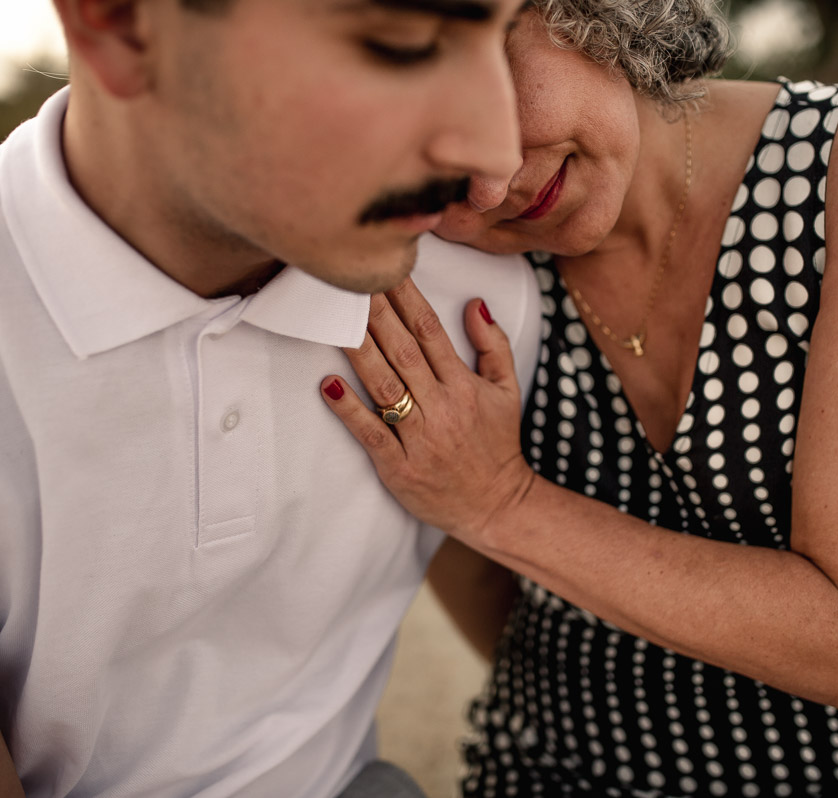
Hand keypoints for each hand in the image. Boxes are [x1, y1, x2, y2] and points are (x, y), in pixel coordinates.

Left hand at [321, 278, 533, 544]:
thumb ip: (493, 345)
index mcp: (464, 385)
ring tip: (336, 322)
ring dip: (359, 352)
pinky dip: (350, 411)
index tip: (387, 269)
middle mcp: (441, 407)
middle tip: (351, 280)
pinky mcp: (399, 467)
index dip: (406, 298)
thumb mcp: (507, 390)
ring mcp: (419, 438)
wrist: (495, 505)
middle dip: (376, 314)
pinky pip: (371, 434)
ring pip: (384, 386)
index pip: (431, 331)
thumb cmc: (496, 444)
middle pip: (402, 351)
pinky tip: (329, 386)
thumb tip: (474, 303)